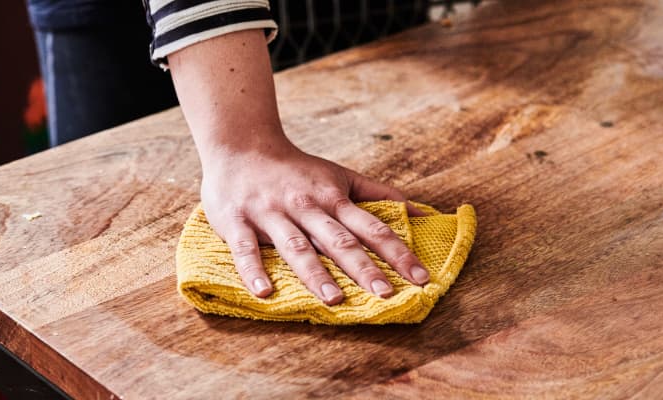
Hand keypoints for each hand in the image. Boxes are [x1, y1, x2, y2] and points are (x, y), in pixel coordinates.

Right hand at [199, 139, 428, 304]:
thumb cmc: (297, 169)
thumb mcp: (341, 176)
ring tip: (334, 300)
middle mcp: (306, 207)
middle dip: (363, 268)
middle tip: (386, 294)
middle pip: (339, 240)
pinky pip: (246, 248)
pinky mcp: (238, 221)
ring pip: (297, 246)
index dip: (398, 253)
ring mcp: (271, 214)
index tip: (421, 277)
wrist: (240, 145)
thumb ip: (380, 194)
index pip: (372, 228)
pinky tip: (264, 292)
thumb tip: (424, 212)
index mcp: (333, 198)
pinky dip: (253, 269)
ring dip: (315, 273)